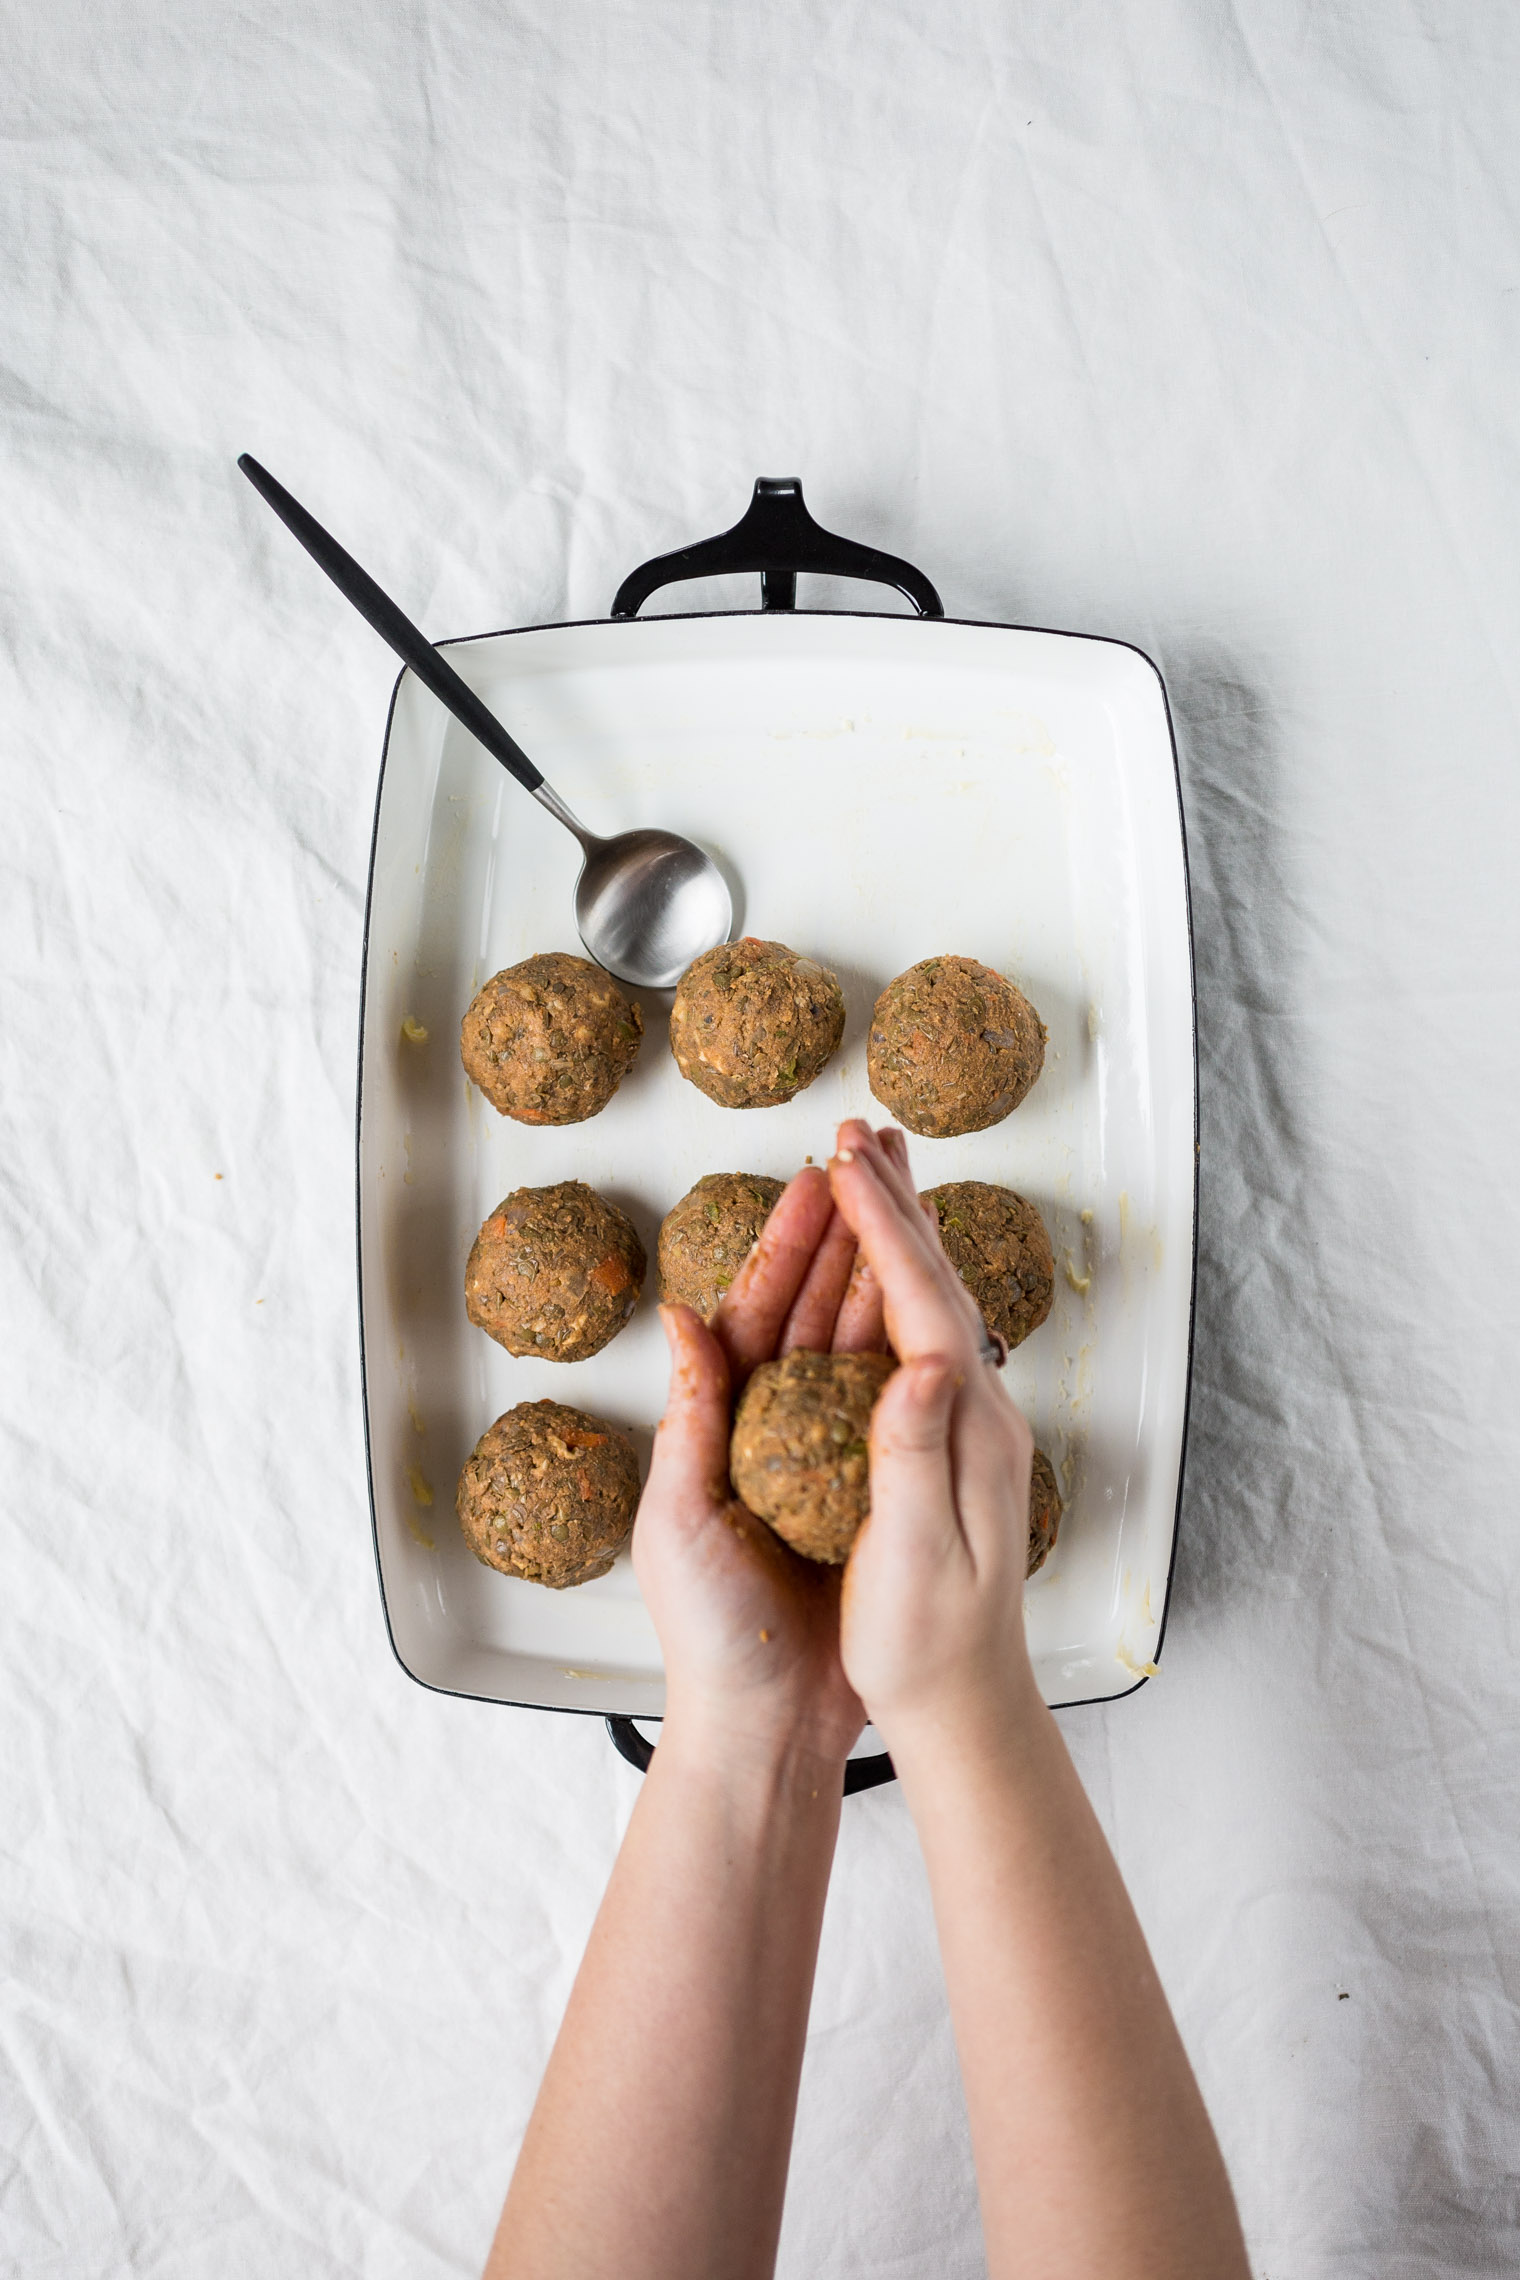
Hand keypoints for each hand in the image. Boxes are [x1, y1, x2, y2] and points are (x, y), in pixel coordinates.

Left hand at [633, 1168, 881, 1771]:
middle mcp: (774, 1425)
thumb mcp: (679, 1520)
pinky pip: (894, 1403)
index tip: (815, 1177)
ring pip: (858, 1341)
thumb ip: (689, 1419)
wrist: (771, 1724)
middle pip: (813, 1306)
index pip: (755, 1308)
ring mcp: (824, 1454)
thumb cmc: (711, 1631)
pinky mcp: (870, 1489)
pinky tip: (939, 1305)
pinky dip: (913, 1348)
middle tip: (873, 1165)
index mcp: (720, 1421)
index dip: (787, 1240)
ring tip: (913, 1209)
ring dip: (882, 1273)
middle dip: (843, 1231)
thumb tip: (678, 1314)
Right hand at [825, 1120, 1041, 1753]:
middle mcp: (978, 1413)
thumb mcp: (911, 1557)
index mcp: (965, 1430)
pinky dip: (900, 1280)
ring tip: (874, 1171)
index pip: (923, 1303)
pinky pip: (923, 1333)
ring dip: (901, 1230)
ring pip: (935, 1300)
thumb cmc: (925, 1643)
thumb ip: (913, 1457)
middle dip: (895, 1202)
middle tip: (860, 1133)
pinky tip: (885, 1268)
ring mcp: (970, 1424)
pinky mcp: (951, 1441)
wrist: (967, 1702)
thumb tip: (924, 1365)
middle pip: (937, 1282)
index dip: (882, 1226)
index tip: (847, 1164)